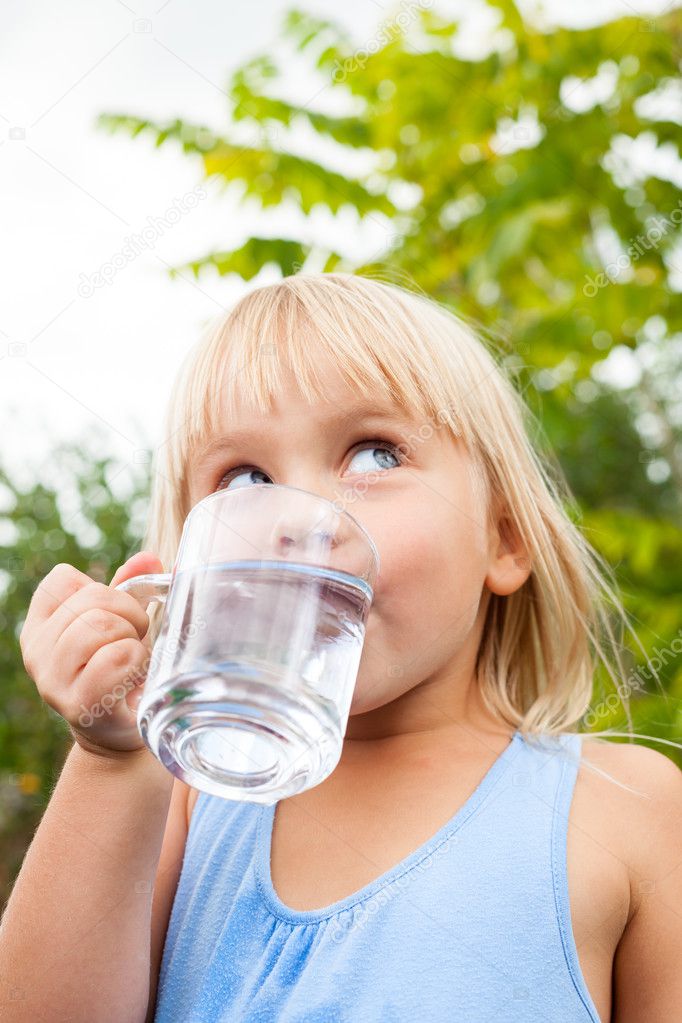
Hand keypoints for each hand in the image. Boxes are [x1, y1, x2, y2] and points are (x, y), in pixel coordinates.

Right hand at [19, 552, 164, 755]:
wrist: (123, 730)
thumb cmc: (121, 669)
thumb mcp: (122, 623)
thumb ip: (130, 588)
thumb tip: (148, 559)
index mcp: (41, 625)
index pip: (62, 580)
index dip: (102, 590)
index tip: (116, 616)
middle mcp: (37, 651)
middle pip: (91, 599)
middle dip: (129, 613)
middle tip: (135, 640)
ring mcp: (52, 680)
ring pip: (101, 625)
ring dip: (133, 639)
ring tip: (134, 660)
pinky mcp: (78, 704)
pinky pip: (115, 659)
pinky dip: (136, 663)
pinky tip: (133, 680)